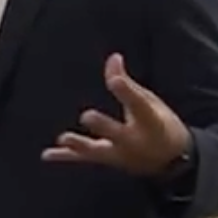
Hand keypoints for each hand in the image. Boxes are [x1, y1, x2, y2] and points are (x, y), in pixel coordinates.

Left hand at [44, 54, 194, 176]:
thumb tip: (113, 57)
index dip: (126, 92)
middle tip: (86, 116)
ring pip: (98, 151)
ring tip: (63, 138)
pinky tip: (46, 154)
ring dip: (80, 145)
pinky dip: (64, 156)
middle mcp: (135, 140)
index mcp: (151, 122)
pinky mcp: (107, 160)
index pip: (139, 105)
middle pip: (117, 133)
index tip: (115, 79)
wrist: (172, 160)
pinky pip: (83, 159)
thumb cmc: (159, 124)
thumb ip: (127, 83)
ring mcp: (120, 154)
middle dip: (103, 126)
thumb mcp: (149, 102)